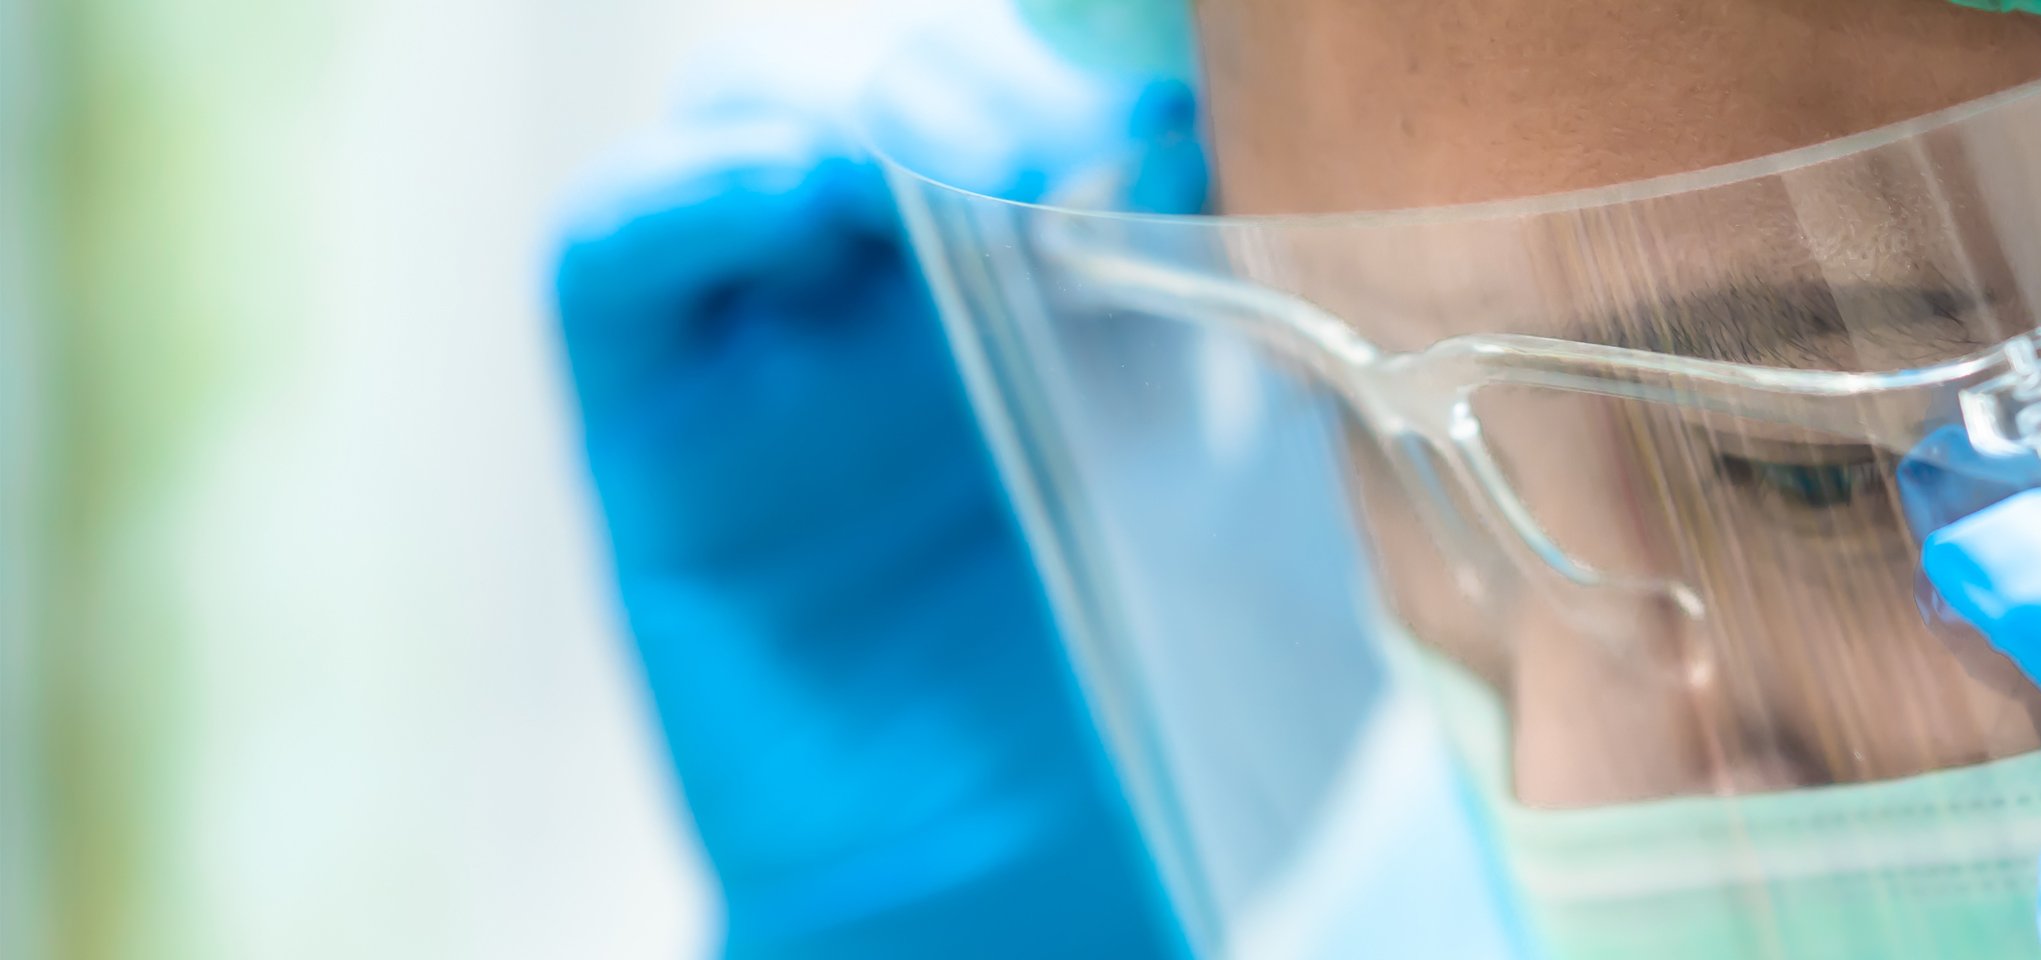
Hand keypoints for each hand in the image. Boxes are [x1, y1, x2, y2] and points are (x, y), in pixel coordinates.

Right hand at [547, 2, 1196, 952]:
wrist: (1009, 864)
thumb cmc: (1132, 666)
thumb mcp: (1209, 453)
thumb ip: (1211, 300)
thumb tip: (1227, 137)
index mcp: (1019, 266)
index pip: (1015, 84)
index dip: (1074, 65)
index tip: (1176, 96)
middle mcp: (874, 280)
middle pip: (885, 85)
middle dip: (981, 84)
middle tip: (1079, 139)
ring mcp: (752, 340)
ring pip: (743, 122)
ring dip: (849, 111)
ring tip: (955, 161)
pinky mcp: (645, 423)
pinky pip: (615, 258)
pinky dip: (694, 195)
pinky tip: (804, 192)